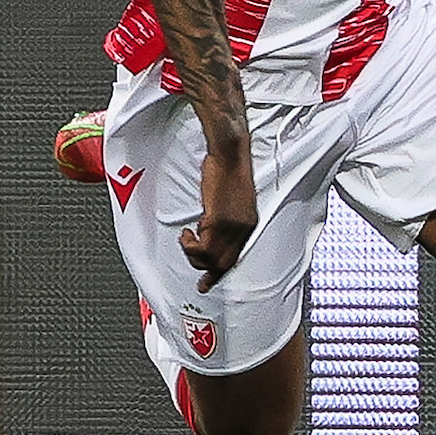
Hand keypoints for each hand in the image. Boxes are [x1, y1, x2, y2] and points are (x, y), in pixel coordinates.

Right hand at [183, 143, 257, 291]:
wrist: (229, 151)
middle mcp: (243, 228)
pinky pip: (203, 245)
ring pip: (211, 258)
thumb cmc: (227, 169)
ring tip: (187, 237)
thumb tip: (210, 229)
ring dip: (193, 253)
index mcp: (248, 223)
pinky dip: (190, 244)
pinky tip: (187, 232)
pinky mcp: (219, 219)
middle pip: (224, 263)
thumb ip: (224, 218)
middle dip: (206, 272)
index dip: (219, 272)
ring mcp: (232, 225)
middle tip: (195, 274)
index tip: (206, 283)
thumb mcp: (230, 199)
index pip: (234, 257)